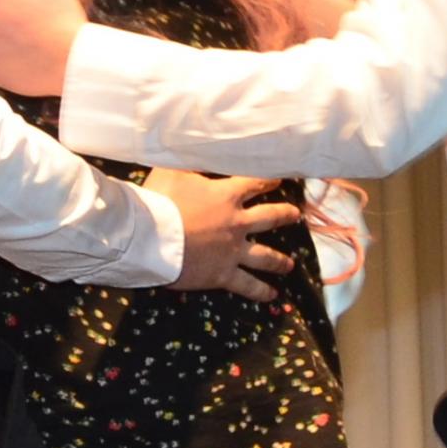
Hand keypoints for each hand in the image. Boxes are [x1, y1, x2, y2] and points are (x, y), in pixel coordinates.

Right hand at [156, 170, 299, 300]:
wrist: (150, 236)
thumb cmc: (160, 201)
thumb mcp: (172, 171)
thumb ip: (190, 163)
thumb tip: (197, 153)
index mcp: (227, 196)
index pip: (255, 183)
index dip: (268, 180)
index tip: (279, 179)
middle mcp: (237, 223)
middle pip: (270, 217)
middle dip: (285, 215)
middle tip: (295, 215)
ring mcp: (233, 251)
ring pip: (265, 256)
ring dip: (280, 261)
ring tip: (290, 265)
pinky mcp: (222, 274)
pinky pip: (247, 285)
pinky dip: (260, 291)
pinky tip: (271, 294)